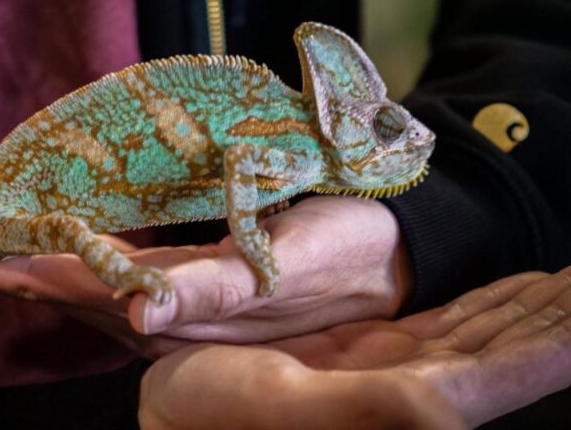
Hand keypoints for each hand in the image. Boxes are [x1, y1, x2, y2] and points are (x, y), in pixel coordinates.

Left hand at [0, 192, 408, 355]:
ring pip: (67, 272)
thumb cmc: (338, 253)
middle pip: (44, 276)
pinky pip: (102, 267)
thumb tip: (137, 311)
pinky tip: (37, 234)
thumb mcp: (281, 266)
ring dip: (5, 249)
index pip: (54, 277)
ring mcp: (165, 296)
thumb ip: (208, 290)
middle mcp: (154, 306)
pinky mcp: (184, 281)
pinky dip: (57, 247)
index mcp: (169, 304)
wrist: (384, 260)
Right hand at [139, 267, 570, 428]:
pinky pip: (451, 332)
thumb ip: (368, 408)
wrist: (175, 405)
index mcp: (396, 412)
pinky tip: (519, 294)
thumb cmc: (212, 409)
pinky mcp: (374, 356)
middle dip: (551, 326)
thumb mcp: (278, 400)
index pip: (496, 382)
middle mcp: (407, 399)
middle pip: (501, 361)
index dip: (548, 351)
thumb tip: (448, 414)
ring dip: (529, 313)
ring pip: (482, 341)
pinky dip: (491, 310)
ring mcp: (393, 375)